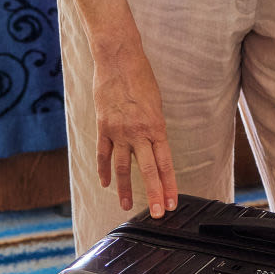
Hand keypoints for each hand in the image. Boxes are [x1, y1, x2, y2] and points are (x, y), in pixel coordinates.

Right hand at [92, 44, 179, 217]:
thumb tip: (153, 147)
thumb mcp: (156, 104)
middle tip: (158, 213)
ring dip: (125, 189)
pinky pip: (103, 154)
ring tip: (128, 205)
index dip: (169, 184)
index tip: (172, 201)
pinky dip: (103, 171)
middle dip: (154, 194)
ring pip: (122, 167)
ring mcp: (119, 131)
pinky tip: (105, 184)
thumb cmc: (141, 78)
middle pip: (147, 170)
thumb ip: (154, 127)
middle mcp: (139, 132)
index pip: (165, 163)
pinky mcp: (102, 127)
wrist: (119, 60)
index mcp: (156, 126)